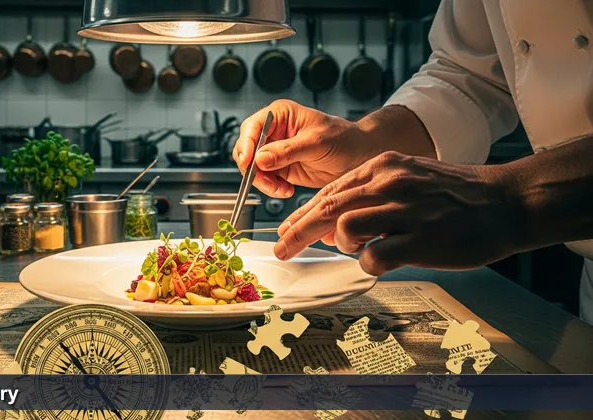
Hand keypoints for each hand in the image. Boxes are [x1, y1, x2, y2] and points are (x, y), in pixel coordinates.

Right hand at [233, 100, 370, 197]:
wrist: (358, 156)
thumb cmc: (343, 139)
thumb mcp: (317, 142)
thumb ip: (288, 150)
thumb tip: (260, 158)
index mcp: (280, 115)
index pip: (252, 127)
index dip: (246, 145)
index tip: (249, 162)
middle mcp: (274, 132)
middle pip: (247, 149)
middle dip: (253, 168)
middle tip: (267, 180)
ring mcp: (275, 151)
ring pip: (253, 168)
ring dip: (263, 182)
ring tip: (281, 189)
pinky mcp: (280, 168)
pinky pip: (265, 180)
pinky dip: (271, 188)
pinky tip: (286, 190)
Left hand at [275, 151, 521, 274]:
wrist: (505, 201)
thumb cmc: (456, 194)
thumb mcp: (409, 176)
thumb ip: (372, 191)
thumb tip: (336, 218)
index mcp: (383, 166)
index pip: (330, 191)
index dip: (303, 213)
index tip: (287, 228)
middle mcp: (389, 183)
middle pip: (327, 208)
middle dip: (297, 231)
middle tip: (282, 248)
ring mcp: (404, 210)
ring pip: (345, 228)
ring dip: (341, 244)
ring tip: (357, 248)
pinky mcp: (420, 239)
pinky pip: (374, 257)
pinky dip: (369, 262)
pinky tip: (382, 259)